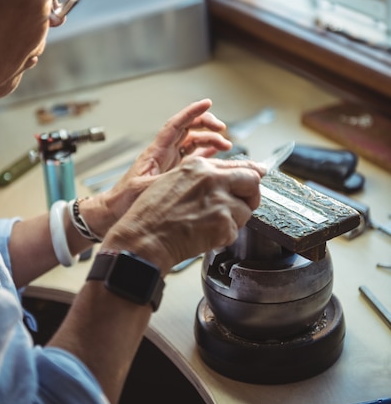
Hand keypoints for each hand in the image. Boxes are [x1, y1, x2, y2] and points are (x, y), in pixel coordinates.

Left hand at [82, 99, 232, 235]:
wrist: (112, 213)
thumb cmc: (121, 201)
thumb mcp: (141, 190)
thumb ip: (161, 182)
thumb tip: (179, 179)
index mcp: (155, 152)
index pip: (176, 125)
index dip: (191, 112)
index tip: (207, 103)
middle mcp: (163, 154)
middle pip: (188, 130)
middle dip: (206, 125)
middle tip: (222, 129)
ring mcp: (168, 163)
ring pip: (192, 143)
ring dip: (209, 141)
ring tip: (225, 145)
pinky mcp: (171, 174)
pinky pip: (191, 159)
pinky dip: (205, 154)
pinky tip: (215, 154)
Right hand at [102, 155, 265, 273]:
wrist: (144, 238)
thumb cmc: (151, 214)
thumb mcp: (173, 181)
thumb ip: (202, 176)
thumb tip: (227, 176)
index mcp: (198, 166)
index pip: (238, 165)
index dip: (251, 173)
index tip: (259, 175)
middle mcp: (212, 179)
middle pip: (252, 182)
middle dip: (250, 196)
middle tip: (240, 207)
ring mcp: (220, 201)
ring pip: (246, 210)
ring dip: (233, 221)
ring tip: (208, 225)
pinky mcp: (223, 223)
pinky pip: (236, 231)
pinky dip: (223, 237)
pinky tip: (204, 236)